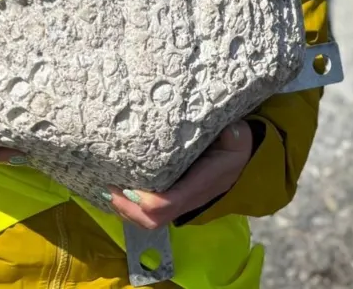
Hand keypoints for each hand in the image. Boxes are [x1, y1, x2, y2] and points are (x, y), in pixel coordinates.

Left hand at [105, 120, 255, 229]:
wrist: (244, 160)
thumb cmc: (236, 145)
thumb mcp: (237, 136)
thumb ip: (232, 133)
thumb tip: (227, 129)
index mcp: (200, 185)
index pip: (167, 204)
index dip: (144, 201)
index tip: (125, 185)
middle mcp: (189, 200)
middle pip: (153, 220)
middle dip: (127, 208)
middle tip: (108, 187)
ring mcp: (182, 204)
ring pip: (149, 222)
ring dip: (126, 211)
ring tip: (109, 190)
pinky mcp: (175, 201)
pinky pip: (150, 214)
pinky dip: (131, 208)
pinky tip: (120, 192)